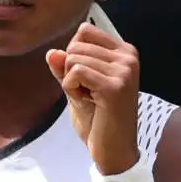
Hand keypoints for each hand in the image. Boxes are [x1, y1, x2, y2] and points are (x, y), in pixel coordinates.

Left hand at [46, 22, 140, 175]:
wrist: (114, 150)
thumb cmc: (99, 119)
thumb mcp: (78, 87)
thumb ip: (65, 68)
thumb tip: (52, 52)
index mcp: (124, 52)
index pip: (85, 31)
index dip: (73, 54)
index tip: (86, 79)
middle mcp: (128, 57)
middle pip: (76, 45)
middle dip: (70, 71)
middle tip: (87, 93)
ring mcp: (124, 71)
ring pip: (73, 58)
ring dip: (71, 82)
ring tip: (89, 99)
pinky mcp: (114, 86)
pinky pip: (75, 72)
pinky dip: (71, 88)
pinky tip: (86, 102)